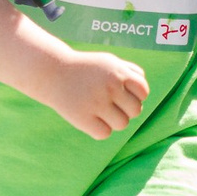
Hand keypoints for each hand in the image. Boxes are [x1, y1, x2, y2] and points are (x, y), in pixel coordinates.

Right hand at [35, 49, 150, 139]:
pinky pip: (105, 133)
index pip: (143, 92)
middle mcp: (110, 87)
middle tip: (111, 105)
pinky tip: (91, 119)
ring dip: (114, 121)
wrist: (53, 73)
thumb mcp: (108, 62)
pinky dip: (100, 129)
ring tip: (101, 112)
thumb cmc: (85, 69)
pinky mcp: (83, 118)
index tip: (122, 94)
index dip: (136, 96)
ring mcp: (96, 103)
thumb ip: (129, 71)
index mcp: (118, 72)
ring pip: (122, 124)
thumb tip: (143, 92)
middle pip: (135, 110)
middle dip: (126, 109)